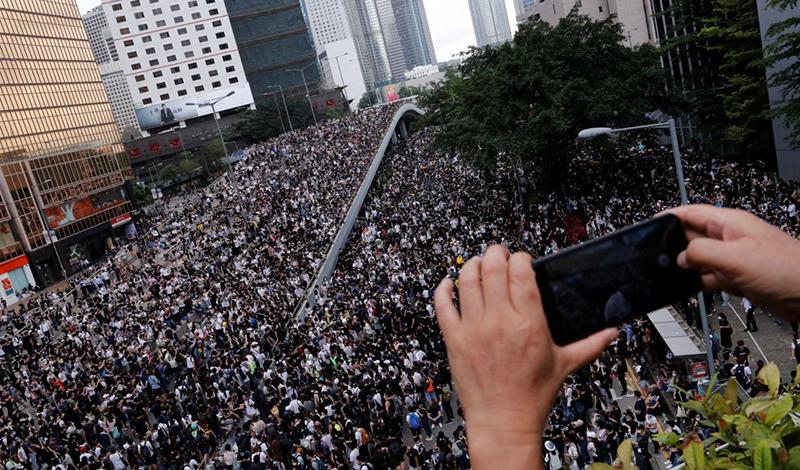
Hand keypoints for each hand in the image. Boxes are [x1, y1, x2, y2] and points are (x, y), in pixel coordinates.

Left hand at [434, 245, 617, 469]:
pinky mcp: (454, 339)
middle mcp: (500, 321)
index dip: (521, 258)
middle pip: (492, 267)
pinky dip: (444, 290)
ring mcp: (474, 329)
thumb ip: (591, 344)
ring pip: (466, 279)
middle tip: (500, 256)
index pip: (521, 272)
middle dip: (496, 254)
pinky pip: (443, 305)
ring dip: (472, 265)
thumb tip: (614, 331)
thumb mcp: (566, 365)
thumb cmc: (534, 395)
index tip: (523, 261)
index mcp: (529, 323)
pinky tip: (449, 284)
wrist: (504, 422)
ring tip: (478, 265)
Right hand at [668, 205, 799, 320]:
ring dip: (685, 266)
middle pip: (692, 236)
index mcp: (729, 223)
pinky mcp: (737, 278)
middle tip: (655, 256)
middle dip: (673, 245)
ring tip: (667, 273)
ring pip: (699, 259)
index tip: (649, 226)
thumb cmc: (786, 269)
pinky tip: (686, 287)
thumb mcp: (736, 257)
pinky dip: (697, 282)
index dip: (668, 217)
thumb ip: (702, 253)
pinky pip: (709, 277)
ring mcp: (733, 259)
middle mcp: (729, 238)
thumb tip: (679, 257)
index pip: (691, 212)